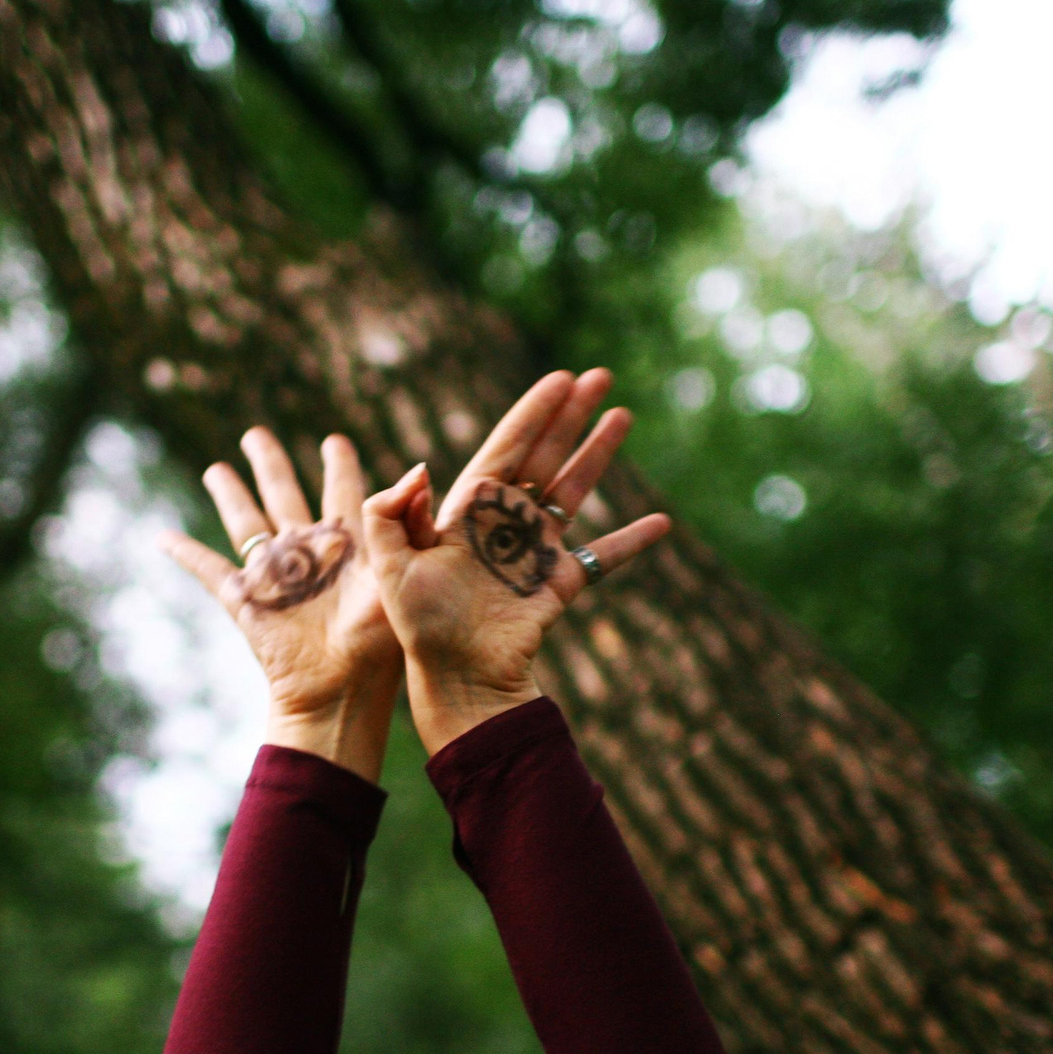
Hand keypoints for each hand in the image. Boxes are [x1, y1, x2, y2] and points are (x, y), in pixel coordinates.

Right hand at [164, 429, 401, 780]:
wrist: (342, 690)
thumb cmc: (378, 641)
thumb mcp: (397, 572)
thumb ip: (403, 519)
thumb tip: (419, 470)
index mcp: (348, 545)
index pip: (343, 492)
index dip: (339, 466)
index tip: (335, 441)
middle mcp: (308, 553)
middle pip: (283, 494)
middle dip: (270, 463)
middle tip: (256, 434)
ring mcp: (275, 575)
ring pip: (246, 521)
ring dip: (229, 494)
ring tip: (217, 469)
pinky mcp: (246, 599)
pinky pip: (208, 569)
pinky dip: (184, 552)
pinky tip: (163, 537)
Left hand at [361, 369, 670, 753]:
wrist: (458, 677)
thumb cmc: (420, 626)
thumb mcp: (391, 566)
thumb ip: (392, 514)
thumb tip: (421, 468)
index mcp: (468, 509)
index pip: (507, 446)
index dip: (534, 412)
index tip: (560, 378)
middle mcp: (506, 521)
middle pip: (545, 455)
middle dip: (571, 414)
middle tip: (599, 376)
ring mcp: (535, 550)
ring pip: (574, 490)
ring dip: (599, 453)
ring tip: (623, 414)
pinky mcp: (559, 582)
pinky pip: (602, 557)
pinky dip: (631, 541)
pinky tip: (661, 523)